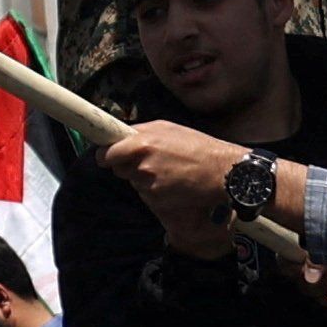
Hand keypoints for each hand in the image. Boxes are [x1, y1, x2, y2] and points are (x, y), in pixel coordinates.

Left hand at [95, 119, 246, 255]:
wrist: (223, 172)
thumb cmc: (199, 147)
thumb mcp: (170, 128)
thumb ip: (143, 132)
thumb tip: (123, 136)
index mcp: (143, 141)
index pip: (108, 152)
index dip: (105, 155)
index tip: (104, 156)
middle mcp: (143, 161)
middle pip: (118, 168)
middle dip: (129, 165)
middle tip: (150, 161)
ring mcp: (149, 181)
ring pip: (134, 181)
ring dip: (143, 178)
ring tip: (167, 170)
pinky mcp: (157, 197)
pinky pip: (147, 194)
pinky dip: (155, 190)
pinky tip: (172, 183)